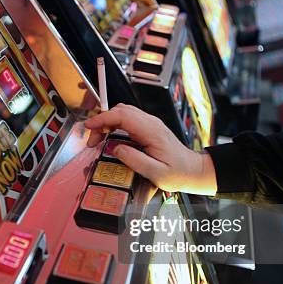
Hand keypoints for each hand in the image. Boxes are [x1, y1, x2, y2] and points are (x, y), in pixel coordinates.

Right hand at [85, 104, 216, 195]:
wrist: (192, 170)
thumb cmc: (178, 172)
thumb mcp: (155, 172)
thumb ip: (134, 160)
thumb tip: (115, 149)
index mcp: (152, 131)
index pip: (123, 116)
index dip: (103, 118)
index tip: (90, 126)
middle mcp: (151, 123)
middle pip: (120, 111)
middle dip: (101, 121)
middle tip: (92, 139)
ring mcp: (150, 124)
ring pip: (123, 113)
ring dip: (107, 122)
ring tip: (98, 139)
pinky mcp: (148, 128)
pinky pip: (127, 119)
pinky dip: (114, 124)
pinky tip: (109, 136)